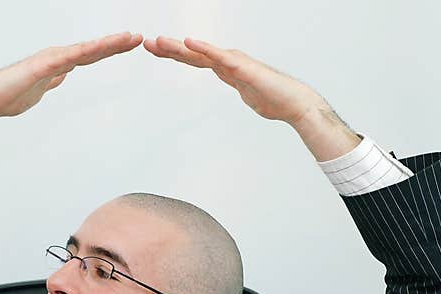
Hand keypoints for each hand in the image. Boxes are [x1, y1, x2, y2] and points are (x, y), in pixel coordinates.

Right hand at [0, 31, 143, 120]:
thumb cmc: (9, 94)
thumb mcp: (40, 89)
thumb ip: (53, 80)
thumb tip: (63, 75)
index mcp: (57, 63)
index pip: (90, 55)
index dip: (110, 49)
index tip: (129, 44)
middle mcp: (56, 57)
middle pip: (92, 49)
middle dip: (116, 43)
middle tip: (137, 37)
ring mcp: (50, 59)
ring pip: (85, 50)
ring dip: (106, 44)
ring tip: (127, 39)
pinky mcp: (42, 66)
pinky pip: (68, 58)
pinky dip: (85, 52)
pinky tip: (100, 49)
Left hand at [143, 36, 328, 126]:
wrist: (293, 103)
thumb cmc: (274, 99)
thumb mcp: (248, 95)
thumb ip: (239, 88)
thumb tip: (236, 87)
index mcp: (227, 68)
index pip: (195, 60)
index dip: (175, 54)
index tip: (156, 51)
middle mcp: (228, 61)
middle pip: (193, 54)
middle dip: (169, 49)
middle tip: (148, 43)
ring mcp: (234, 62)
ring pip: (201, 53)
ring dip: (180, 47)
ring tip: (159, 42)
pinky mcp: (241, 67)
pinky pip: (218, 57)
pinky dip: (203, 48)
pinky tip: (189, 42)